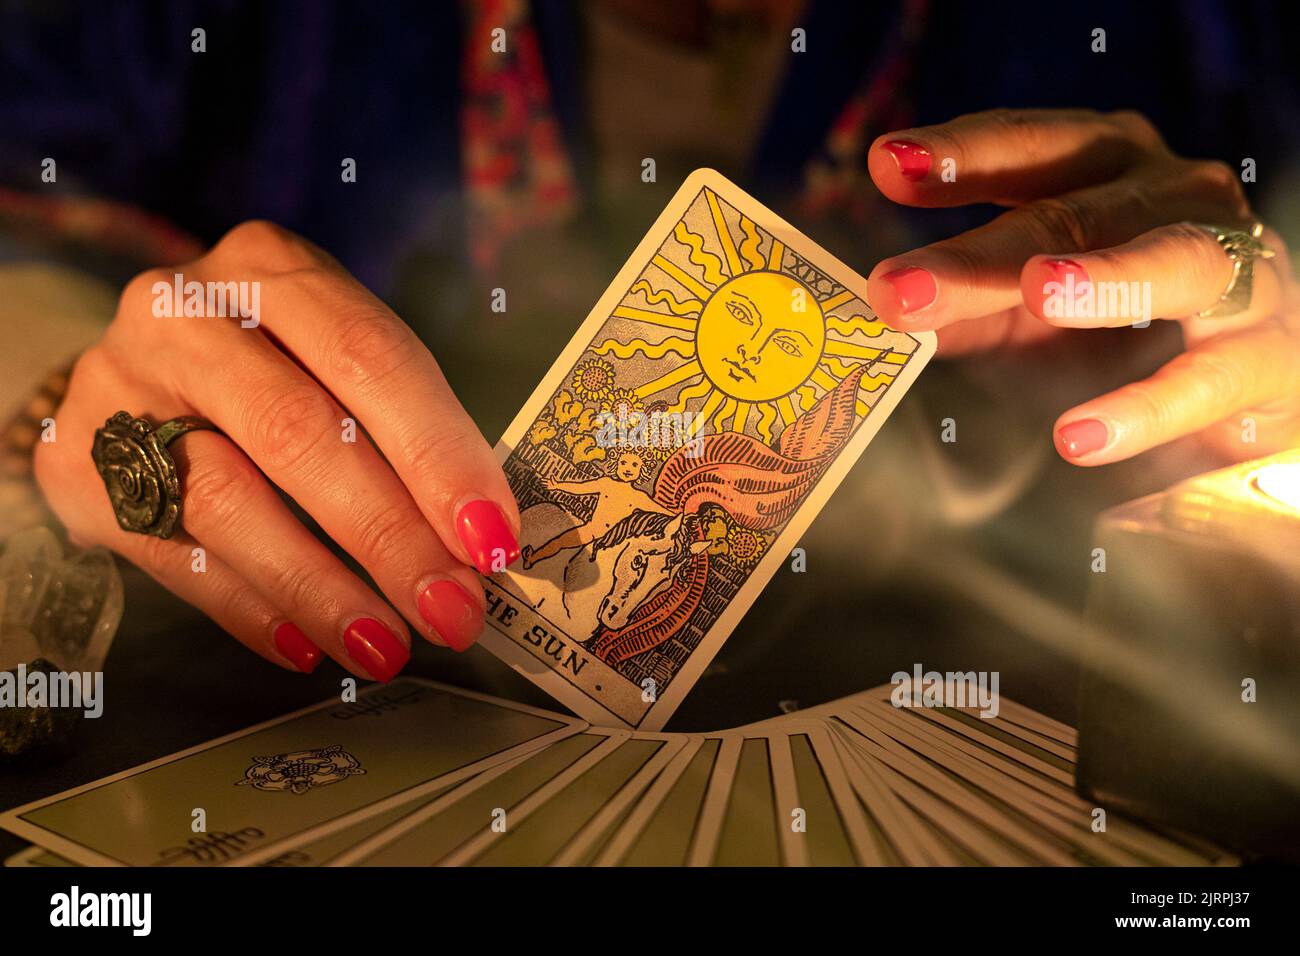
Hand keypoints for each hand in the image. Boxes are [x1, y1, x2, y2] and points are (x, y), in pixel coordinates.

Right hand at [36, 221, 520, 678]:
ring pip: (225, 497)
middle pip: (299, 431)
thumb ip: (398, 429)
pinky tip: (305, 645)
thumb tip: (480, 541)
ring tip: (383, 645)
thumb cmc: (266, 366)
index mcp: (275, 270)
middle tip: (451, 611)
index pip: (373, 359)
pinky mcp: (76, 463)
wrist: (132, 370)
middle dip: (389, 535)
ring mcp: (121, 385)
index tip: (491, 538)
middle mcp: (187, 312)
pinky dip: (247, 606)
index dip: (439, 454)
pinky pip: (172, 552)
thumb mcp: (329, 358)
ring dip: (319, 586)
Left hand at [865, 109, 1299, 464]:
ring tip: (1040, 294)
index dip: (961, 154)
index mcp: (1107, 167)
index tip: (885, 164)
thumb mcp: (1022, 307)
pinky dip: (1148, 405)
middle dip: (983, 252)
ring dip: (1106, 277)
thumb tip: (880, 306)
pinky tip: (1079, 437)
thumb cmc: (1113, 326)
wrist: (1238, 379)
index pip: (1032, 144)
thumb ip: (963, 300)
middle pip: (1077, 211)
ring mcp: (1237, 264)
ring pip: (1176, 259)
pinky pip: (1215, 373)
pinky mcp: (1269, 351)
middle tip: (898, 286)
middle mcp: (1176, 194)